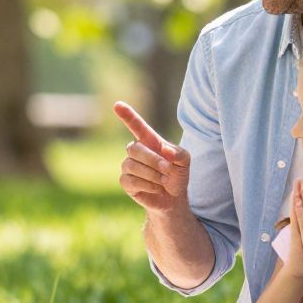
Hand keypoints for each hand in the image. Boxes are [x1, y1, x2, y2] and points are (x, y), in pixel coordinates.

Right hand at [114, 102, 192, 216]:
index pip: (136, 125)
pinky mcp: (125, 182)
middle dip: (153, 160)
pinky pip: (130, 181)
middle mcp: (135, 151)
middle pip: (135, 149)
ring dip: (152, 175)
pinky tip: (155, 188)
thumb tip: (164, 150)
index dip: (127, 115)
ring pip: (132, 166)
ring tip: (163, 181)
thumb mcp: (185, 161)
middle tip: (167, 168)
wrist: (173, 198)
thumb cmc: (177, 174)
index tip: (117, 105)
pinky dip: (147, 186)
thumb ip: (179, 153)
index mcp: (149, 141)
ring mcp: (128, 166)